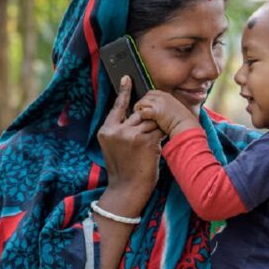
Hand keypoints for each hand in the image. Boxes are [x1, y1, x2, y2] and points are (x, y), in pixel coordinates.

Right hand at [97, 77, 165, 211]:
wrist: (127, 190)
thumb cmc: (123, 170)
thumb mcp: (113, 147)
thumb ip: (121, 130)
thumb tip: (139, 113)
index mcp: (106, 131)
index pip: (117, 107)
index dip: (123, 92)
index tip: (127, 77)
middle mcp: (116, 130)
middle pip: (139, 112)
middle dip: (149, 118)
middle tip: (154, 128)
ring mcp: (131, 135)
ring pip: (151, 120)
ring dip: (158, 128)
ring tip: (155, 140)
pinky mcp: (145, 141)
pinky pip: (159, 129)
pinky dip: (162, 135)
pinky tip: (160, 145)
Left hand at [134, 90, 199, 136]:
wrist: (186, 126)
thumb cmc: (182, 122)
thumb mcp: (174, 109)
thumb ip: (165, 107)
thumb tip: (157, 111)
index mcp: (166, 96)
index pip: (151, 93)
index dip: (146, 100)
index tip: (146, 107)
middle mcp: (162, 97)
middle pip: (144, 97)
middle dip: (141, 105)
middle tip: (141, 114)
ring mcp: (158, 103)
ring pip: (141, 103)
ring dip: (139, 111)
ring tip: (142, 118)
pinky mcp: (155, 111)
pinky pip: (143, 111)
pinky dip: (142, 116)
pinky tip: (145, 121)